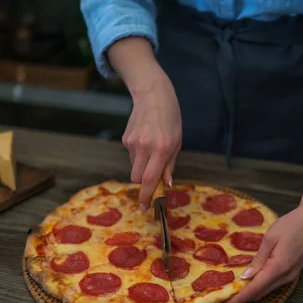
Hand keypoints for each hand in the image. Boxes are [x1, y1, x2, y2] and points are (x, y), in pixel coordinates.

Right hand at [122, 63, 181, 210]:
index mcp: (162, 148)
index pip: (150, 178)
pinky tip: (145, 139)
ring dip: (142, 167)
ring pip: (133, 167)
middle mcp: (145, 146)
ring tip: (152, 150)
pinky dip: (138, 154)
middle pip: (137, 178)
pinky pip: (131, 155)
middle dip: (143, 183)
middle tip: (152, 179)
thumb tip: (165, 184)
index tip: (145, 207)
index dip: (147, 195)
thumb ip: (170, 165)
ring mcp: (132, 142)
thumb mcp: (177, 142)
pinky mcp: (125, 139)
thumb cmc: (170, 120)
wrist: (153, 95)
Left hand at [222, 203, 302, 302]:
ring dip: (252, 292)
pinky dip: (261, 286)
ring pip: (267, 290)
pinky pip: (274, 284)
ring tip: (235, 291)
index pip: (255, 289)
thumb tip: (246, 277)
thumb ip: (258, 260)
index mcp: (278, 267)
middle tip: (225, 298)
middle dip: (243, 298)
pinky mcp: (293, 272)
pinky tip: (251, 281)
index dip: (239, 299)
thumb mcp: (270, 238)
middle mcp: (286, 276)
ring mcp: (291, 276)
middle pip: (260, 293)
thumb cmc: (292, 225)